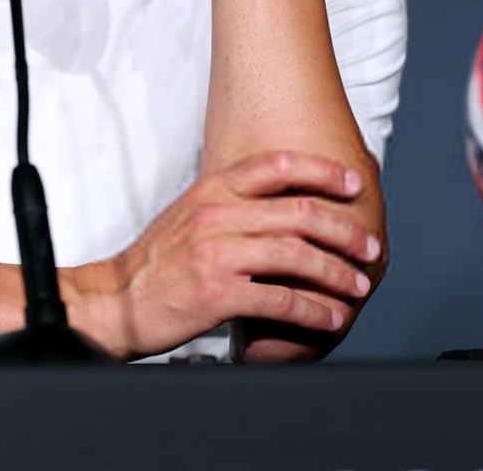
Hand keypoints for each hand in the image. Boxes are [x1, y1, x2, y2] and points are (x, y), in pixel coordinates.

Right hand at [71, 151, 379, 360]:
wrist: (114, 301)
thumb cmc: (155, 264)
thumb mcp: (189, 216)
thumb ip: (232, 206)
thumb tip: (282, 207)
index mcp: (211, 191)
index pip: (275, 165)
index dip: (322, 171)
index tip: (352, 184)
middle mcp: (216, 215)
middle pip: (299, 213)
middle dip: (344, 230)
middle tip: (368, 246)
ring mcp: (216, 254)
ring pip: (297, 255)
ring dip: (337, 272)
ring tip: (357, 285)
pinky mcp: (216, 294)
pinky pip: (281, 299)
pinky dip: (313, 311)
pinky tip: (329, 318)